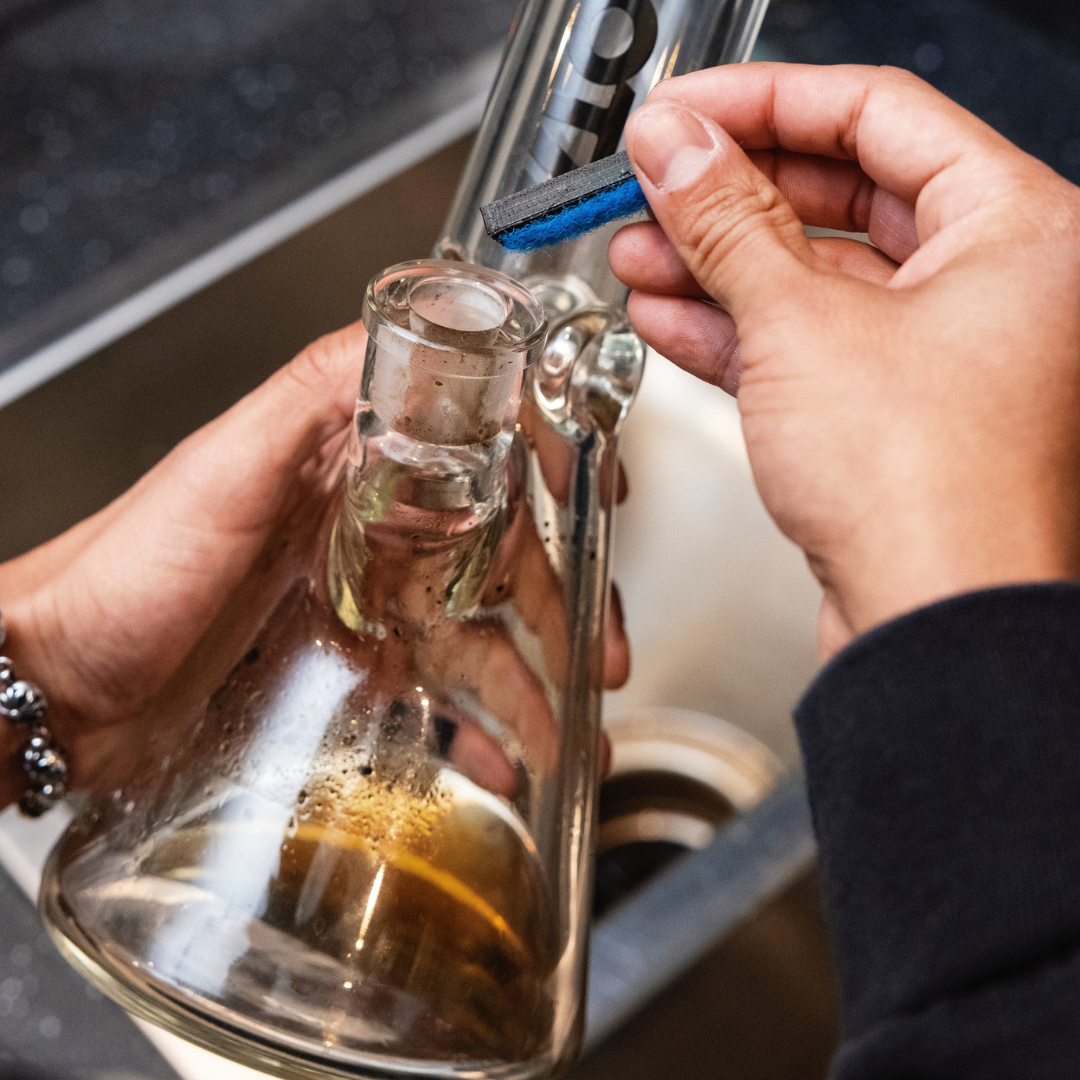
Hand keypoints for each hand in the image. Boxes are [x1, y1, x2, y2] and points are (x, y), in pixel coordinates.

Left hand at [0, 323, 628, 805]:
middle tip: (602, 659)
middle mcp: (358, 519)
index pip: (475, 446)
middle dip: (561, 601)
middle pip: (492, 549)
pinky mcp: (335, 659)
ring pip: (469, 625)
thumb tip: (408, 330)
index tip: (606, 497)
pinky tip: (496, 757)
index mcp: (344, 460)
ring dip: (529, 678)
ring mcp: (351, 593)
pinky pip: (423, 683)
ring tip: (567, 737)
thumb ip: (311, 401)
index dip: (550, 467)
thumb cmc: (118, 575)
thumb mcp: (218, 472)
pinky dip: (468, 723)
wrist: (48, 682)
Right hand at [609, 63, 1079, 657]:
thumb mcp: (799, 325)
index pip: (877, 114)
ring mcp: (942, 356)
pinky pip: (809, 348)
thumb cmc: (926, 490)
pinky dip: (737, 332)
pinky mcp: (894, 417)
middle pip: (841, 199)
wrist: (930, 630)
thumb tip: (676, 148)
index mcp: (1017, 229)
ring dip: (717, 266)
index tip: (684, 110)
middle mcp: (995, 286)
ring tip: (636, 251)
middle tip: (649, 183)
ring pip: (815, 280)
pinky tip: (669, 317)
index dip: (765, 101)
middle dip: (728, 195)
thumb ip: (727, 223)